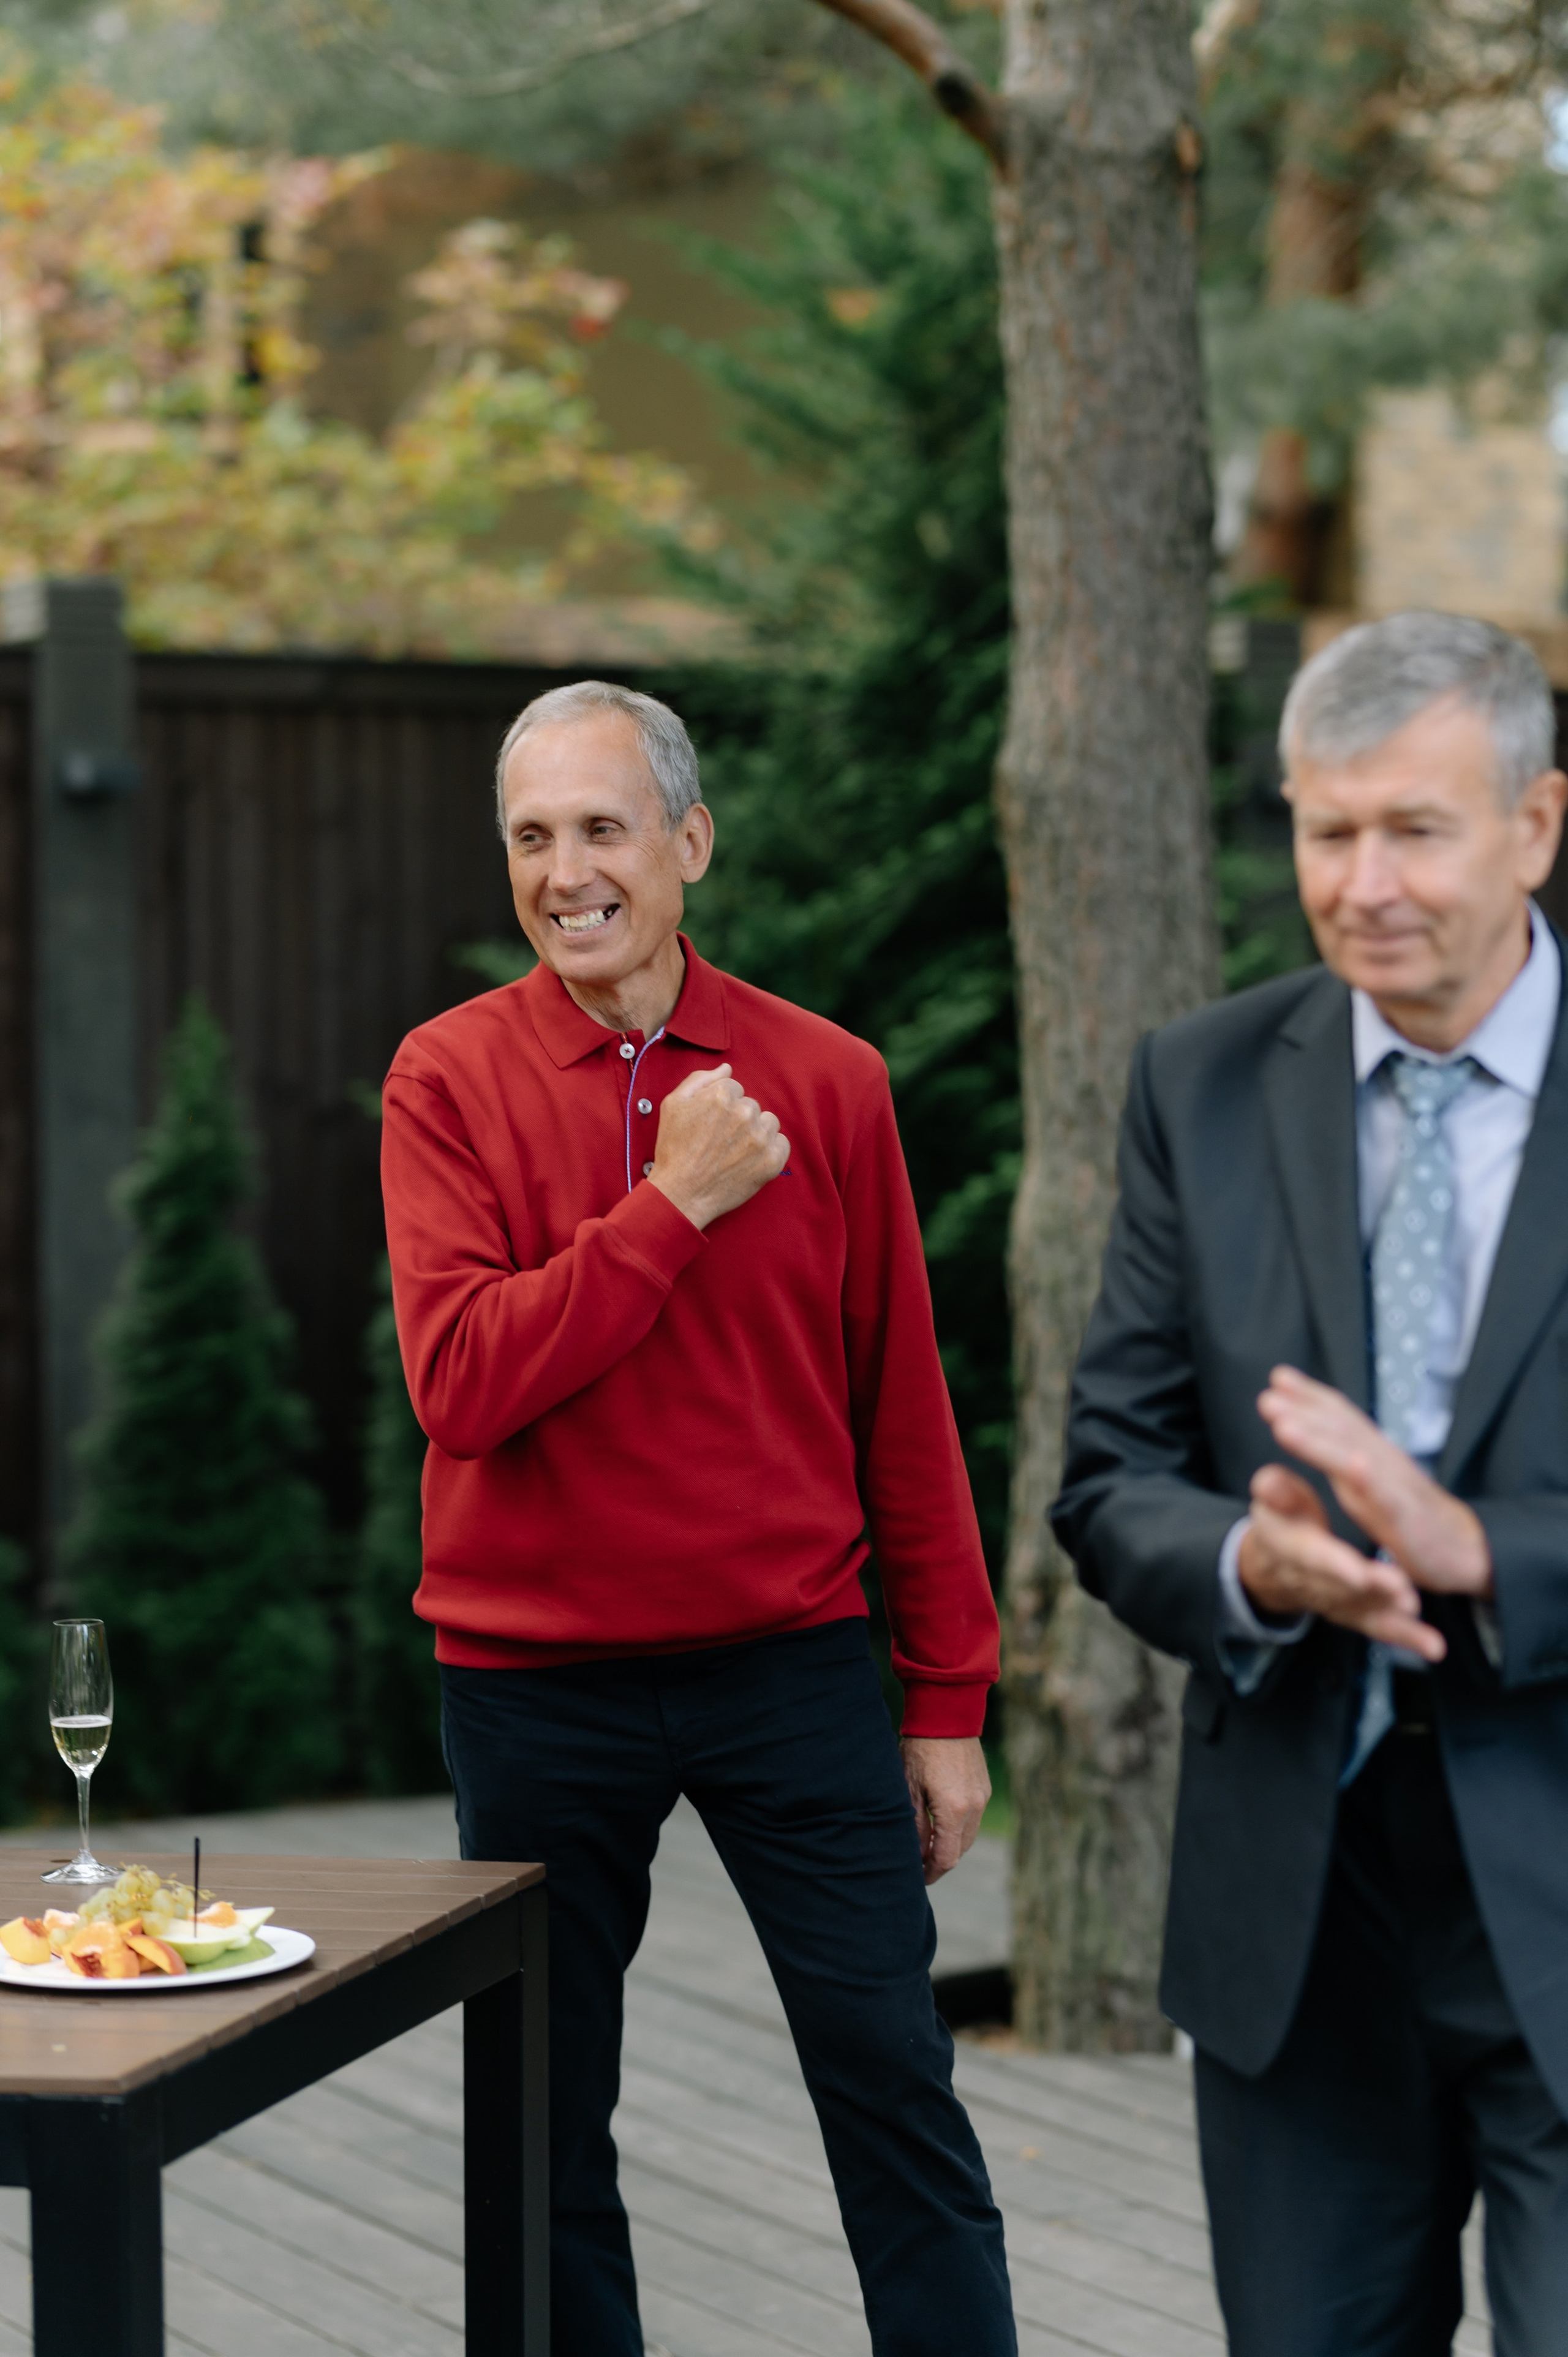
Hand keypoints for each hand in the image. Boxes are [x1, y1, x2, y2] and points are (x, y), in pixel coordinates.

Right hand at [648, 1064, 789, 1231]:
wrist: (681, 1194)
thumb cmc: (674, 1149)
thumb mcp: (674, 1104)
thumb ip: (700, 1079)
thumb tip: (727, 1068)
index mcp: (721, 1095)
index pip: (734, 1089)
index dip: (720, 1107)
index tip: (711, 1124)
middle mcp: (745, 1112)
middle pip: (751, 1105)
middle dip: (738, 1119)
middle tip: (719, 1141)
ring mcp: (760, 1137)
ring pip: (769, 1122)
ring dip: (756, 1132)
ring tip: (734, 1151)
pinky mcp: (772, 1160)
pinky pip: (781, 1143)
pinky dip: (770, 1151)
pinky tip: (749, 1160)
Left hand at [900, 1735, 989, 1884]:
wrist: (946, 1714)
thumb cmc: (921, 1749)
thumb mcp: (910, 1789)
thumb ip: (916, 1825)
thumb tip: (918, 1854)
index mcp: (954, 1810)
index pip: (947, 1858)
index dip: (932, 1872)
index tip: (918, 1877)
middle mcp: (974, 1807)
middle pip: (960, 1850)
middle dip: (941, 1860)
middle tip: (919, 1862)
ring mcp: (982, 1796)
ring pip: (968, 1835)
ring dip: (951, 1843)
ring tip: (928, 1842)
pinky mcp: (984, 1787)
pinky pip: (973, 1818)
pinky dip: (959, 1826)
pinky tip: (941, 1820)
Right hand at [1239, 1465, 1446, 1661]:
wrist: (1275, 1563)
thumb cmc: (1283, 1520)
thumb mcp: (1273, 1498)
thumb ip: (1275, 1491)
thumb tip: (1269, 1484)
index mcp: (1288, 1547)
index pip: (1310, 1556)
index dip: (1332, 1564)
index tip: (1358, 1574)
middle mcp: (1312, 1581)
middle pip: (1342, 1589)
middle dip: (1372, 1592)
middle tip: (1402, 1592)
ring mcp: (1336, 1600)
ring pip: (1363, 1610)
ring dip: (1391, 1617)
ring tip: (1415, 1608)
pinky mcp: (1355, 1613)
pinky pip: (1379, 1627)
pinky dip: (1407, 1637)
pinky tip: (1432, 1646)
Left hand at [1259, 1367, 1491, 1600]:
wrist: (1463, 1550)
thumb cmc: (1411, 1517)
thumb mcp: (1367, 1484)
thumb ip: (1342, 1457)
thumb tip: (1310, 1430)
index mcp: (1371, 1455)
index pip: (1340, 1419)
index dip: (1311, 1396)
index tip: (1278, 1376)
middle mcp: (1383, 1462)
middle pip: (1343, 1428)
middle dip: (1306, 1407)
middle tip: (1270, 1390)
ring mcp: (1396, 1486)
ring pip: (1356, 1456)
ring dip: (1320, 1439)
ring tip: (1285, 1424)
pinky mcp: (1408, 1515)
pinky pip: (1388, 1496)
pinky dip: (1370, 1478)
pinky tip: (1354, 1465)